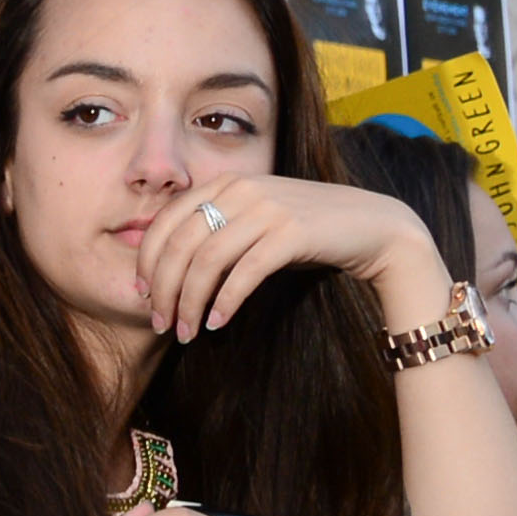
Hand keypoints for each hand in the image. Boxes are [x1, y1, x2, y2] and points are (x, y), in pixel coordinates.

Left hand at [137, 173, 423, 344]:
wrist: (374, 227)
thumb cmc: (307, 233)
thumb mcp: (255, 225)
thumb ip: (217, 236)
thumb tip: (169, 275)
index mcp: (225, 183)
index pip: (167, 221)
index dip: (147, 260)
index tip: (142, 294)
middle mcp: (242, 189)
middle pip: (181, 244)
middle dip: (164, 289)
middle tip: (160, 323)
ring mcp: (268, 208)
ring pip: (208, 260)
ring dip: (191, 302)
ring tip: (186, 332)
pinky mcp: (292, 231)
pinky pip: (245, 272)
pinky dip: (226, 301)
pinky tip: (218, 324)